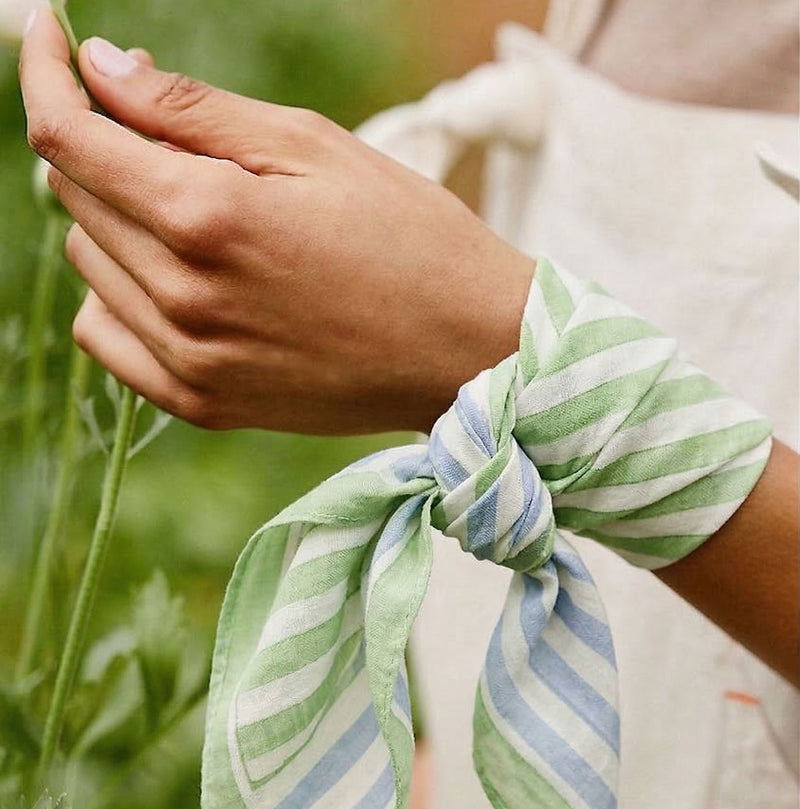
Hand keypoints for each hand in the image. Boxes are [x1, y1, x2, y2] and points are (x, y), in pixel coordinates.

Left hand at [19, 11, 533, 434]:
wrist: (468, 353)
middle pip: (74, 196)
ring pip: (89, 265)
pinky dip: (117, 298)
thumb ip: (193, 109)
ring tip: (198, 215)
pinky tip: (173, 281)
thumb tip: (100, 69)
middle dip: (99, 145)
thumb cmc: (410, 237)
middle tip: (167, 135)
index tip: (51, 38)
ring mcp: (188, 361)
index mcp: (207, 217)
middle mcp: (182, 298)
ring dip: (117, 222)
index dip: (45, 73)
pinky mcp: (201, 405)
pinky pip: (106, 339)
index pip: (67, 135)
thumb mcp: (312, 146)